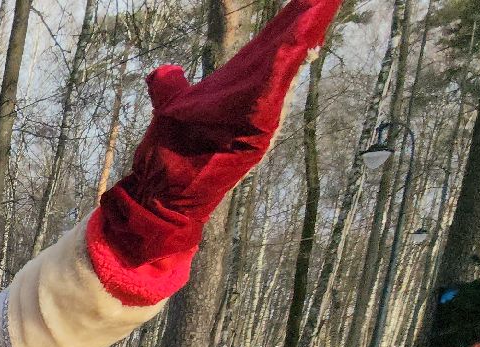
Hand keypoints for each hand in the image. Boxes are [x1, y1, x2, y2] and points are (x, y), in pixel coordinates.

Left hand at [87, 0, 338, 304]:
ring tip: (320, 6)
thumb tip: (166, 72)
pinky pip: (270, 95)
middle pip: (283, 52)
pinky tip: (297, 44)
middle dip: (306, 21)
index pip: (267, 48)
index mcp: (237, 91)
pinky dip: (283, 70)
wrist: (160, 195)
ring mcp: (257, 118)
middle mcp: (253, 102)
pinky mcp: (254, 134)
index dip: (289, 21)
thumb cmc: (168, 156)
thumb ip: (170, 89)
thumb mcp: (168, 110)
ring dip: (302, 37)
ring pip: (284, 69)